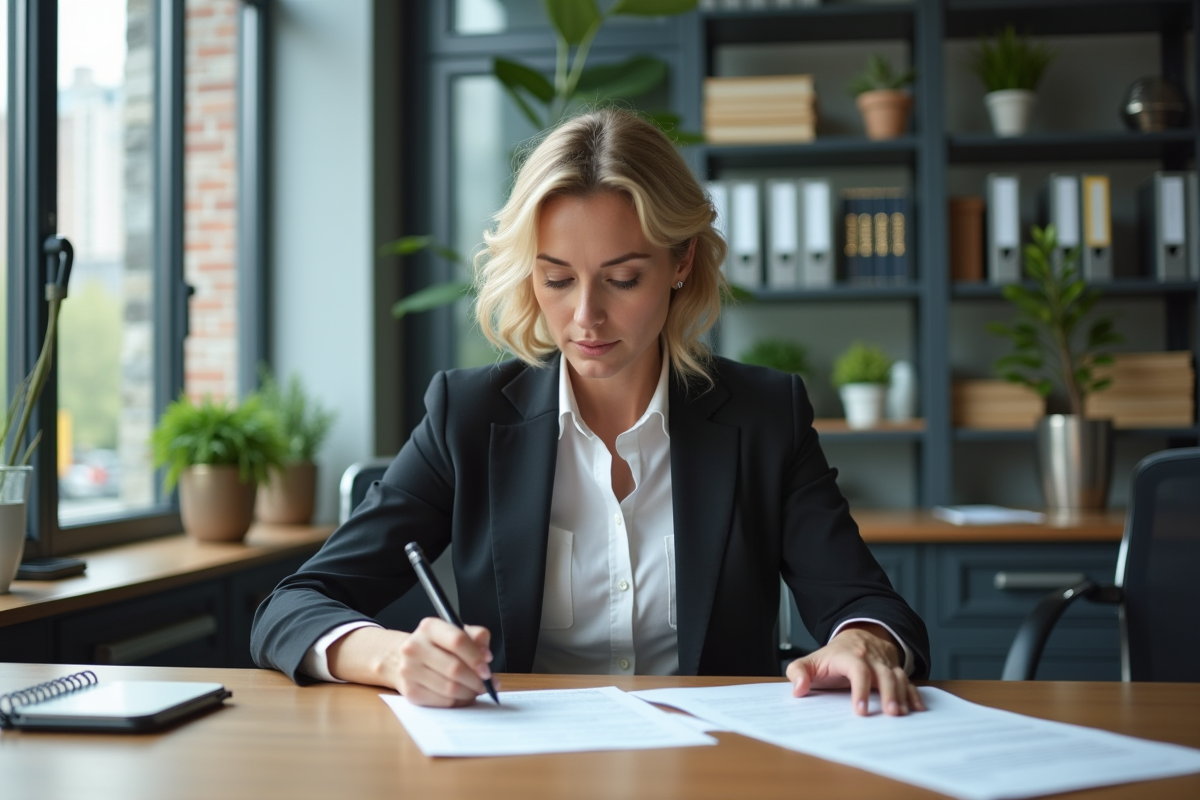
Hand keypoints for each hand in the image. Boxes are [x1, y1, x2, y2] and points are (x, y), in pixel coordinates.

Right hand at [328, 618, 496, 706]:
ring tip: (476, 690)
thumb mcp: (457, 632)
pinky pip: (442, 702)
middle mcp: (415, 647)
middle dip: (477, 681)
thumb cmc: (438, 646)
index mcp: (429, 627)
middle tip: (488, 685)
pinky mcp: (409, 691)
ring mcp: (409, 670)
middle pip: (454, 669)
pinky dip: (458, 702)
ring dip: (469, 693)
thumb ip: (476, 637)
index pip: (457, 640)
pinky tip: (462, 695)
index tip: (487, 670)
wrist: (405, 658)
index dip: (476, 658)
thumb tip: (486, 656)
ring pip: (449, 688)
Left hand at [785, 622, 924, 716]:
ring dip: (902, 694)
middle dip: (888, 693)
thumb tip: (798, 688)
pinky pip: (907, 680)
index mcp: (848, 656)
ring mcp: (884, 664)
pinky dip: (914, 693)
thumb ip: (798, 672)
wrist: (855, 637)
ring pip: (897, 676)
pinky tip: (917, 708)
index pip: (857, 669)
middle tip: (890, 713)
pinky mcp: (894, 670)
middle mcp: (870, 658)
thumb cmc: (831, 657)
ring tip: (903, 714)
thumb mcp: (811, 661)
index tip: (861, 711)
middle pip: (883, 673)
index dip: (860, 689)